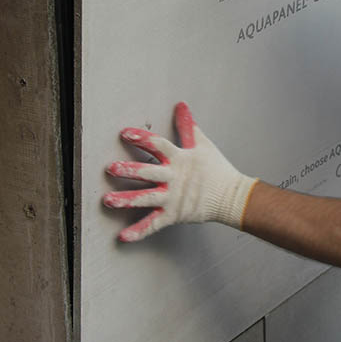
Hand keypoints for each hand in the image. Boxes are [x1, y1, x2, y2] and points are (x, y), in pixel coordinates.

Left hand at [103, 102, 256, 241]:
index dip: (142, 139)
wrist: (232, 197)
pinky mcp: (173, 215)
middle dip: (129, 170)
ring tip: (108, 200)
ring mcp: (172, 198)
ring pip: (146, 198)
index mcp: (180, 159)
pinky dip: (138, 231)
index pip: (159, 146)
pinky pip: (153, 224)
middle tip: (111, 168)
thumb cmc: (216, 169)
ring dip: (127, 199)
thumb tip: (181, 105)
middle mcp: (174, 178)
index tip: (125, 134)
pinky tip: (123, 236)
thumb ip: (187, 126)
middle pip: (148, 172)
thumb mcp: (202, 144)